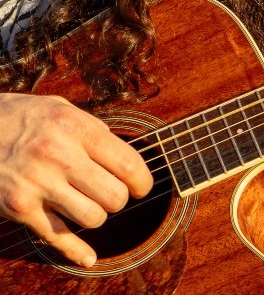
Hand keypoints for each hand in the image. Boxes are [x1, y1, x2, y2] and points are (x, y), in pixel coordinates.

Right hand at [0, 93, 152, 266]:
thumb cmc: (24, 115)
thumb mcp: (61, 108)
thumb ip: (92, 129)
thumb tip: (123, 154)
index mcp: (75, 127)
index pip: (127, 163)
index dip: (142, 181)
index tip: (141, 186)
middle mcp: (59, 154)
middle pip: (114, 196)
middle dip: (119, 199)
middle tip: (112, 193)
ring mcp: (39, 183)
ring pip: (92, 218)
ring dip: (96, 215)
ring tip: (87, 203)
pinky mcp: (20, 207)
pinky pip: (58, 237)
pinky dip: (76, 251)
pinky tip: (88, 256)